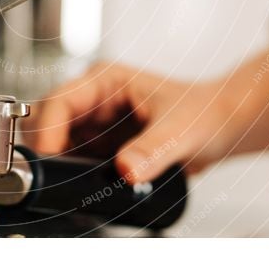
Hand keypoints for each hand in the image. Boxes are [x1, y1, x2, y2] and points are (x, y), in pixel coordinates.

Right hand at [28, 62, 254, 182]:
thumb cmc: (205, 111)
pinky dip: (69, 174)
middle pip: (47, 120)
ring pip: (55, 142)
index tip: (50, 158)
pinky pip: (72, 160)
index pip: (60, 101)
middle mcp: (94, 100)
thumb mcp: (181, 128)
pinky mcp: (100, 147)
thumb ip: (154, 148)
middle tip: (53, 176)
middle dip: (45, 146)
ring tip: (68, 183)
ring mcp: (95, 124)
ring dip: (56, 162)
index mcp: (106, 80)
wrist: (223, 126)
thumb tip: (126, 168)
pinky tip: (80, 187)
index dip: (49, 130)